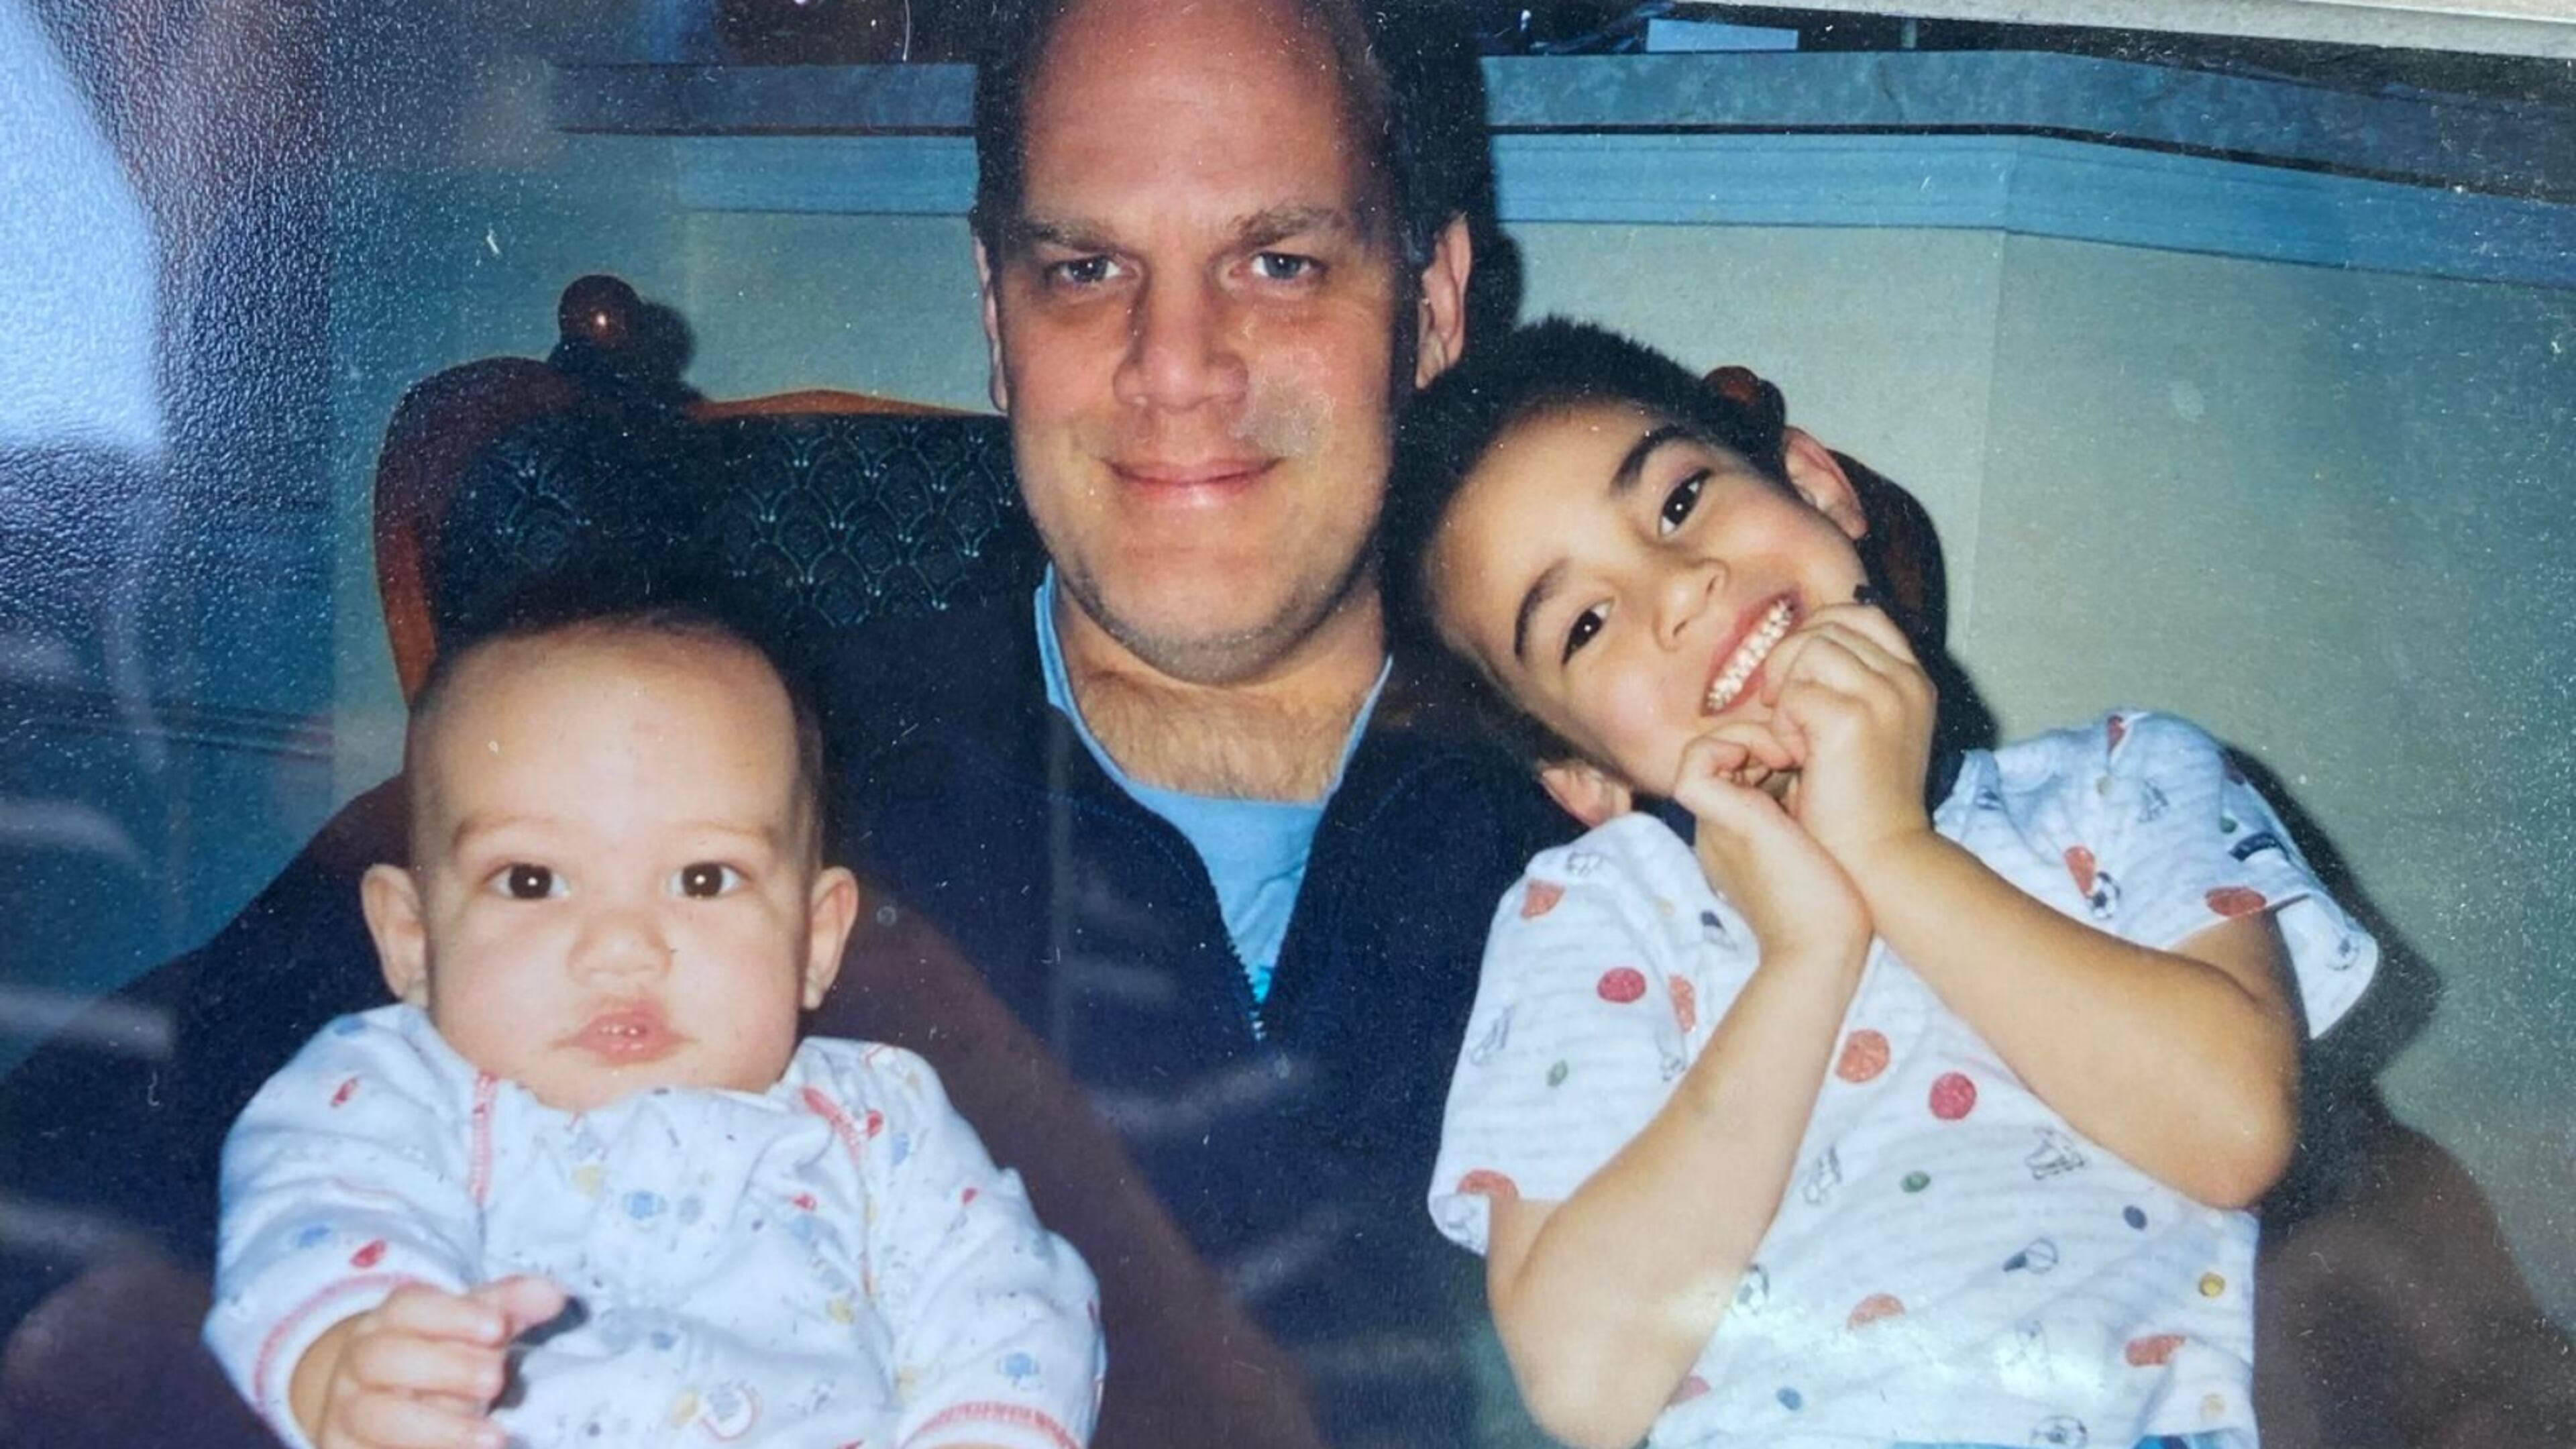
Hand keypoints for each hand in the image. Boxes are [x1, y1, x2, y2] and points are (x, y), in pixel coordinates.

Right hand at [293, 1276, 564, 1448]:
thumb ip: (509, 1308)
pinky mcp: (347, 1448)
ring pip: (376, 1416)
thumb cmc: (437, 1358)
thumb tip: (556, 1295)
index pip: (409, 1307)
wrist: (373, 1406)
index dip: (452, 1316)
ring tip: (495, 1437)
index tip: (498, 1328)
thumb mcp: (472, 1329)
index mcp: (388, 1321)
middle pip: (384, 1357)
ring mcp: (348, 1412)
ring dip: (436, 1428)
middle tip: (497, 1378)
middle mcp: (359, 1364)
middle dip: (444, 1367)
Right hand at [1671, 730, 1868, 967]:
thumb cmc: (1831, 907)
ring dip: (1749, 738)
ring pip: (1706, 751)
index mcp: (1736, 838)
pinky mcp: (1722, 818)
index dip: (1763, 752)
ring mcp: (1713, 823)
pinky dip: (1732, 744)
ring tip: (1791, 752)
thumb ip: (1798, 817)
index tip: (1804, 755)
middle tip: (1799, 747)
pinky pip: (1697, 759)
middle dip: (1757, 739)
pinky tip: (1778, 756)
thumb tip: (1810, 779)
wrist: (1823, 949)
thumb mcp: (1809, 848)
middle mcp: (1716, 829)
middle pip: (1719, 759)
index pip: (1734, 776)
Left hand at [1756, 601, 1936, 875]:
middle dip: (1790, 660)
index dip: (1817, 632)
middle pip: (1829, 625)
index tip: (1797, 677)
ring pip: (1808, 649)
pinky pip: (1794, 693)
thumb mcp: (1869, 729)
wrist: (1877, 860)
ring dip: (1786, 690)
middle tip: (1781, 709)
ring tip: (1793, 737)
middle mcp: (1905, 680)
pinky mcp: (1852, 719)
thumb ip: (1850, 682)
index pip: (1860, 614)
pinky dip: (1782, 724)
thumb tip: (1806, 640)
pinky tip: (1795, 758)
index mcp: (1912, 679)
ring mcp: (1883, 696)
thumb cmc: (1858, 801)